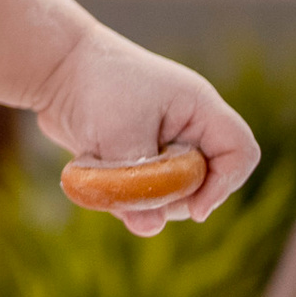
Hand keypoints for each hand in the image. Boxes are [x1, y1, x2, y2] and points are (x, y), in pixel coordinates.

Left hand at [32, 31, 258, 235]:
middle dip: (172, 199)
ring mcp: (164, 142)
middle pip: (205, 181)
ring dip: (141, 197)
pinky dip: (123, 192)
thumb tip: (149, 228)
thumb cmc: (93, 88)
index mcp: (200, 110)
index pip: (240, 152)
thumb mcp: (118, 137)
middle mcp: (189, 127)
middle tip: (133, 194)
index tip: (194, 210)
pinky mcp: (139, 155)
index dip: (225, 185)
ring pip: (171, 191)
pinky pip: (143, 189)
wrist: (54, 67)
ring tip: (102, 176)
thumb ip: (138, 184)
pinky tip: (94, 173)